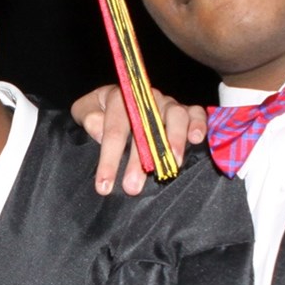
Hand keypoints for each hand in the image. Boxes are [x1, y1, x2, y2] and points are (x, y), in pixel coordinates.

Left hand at [70, 85, 209, 195]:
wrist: (118, 100)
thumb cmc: (101, 110)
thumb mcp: (86, 110)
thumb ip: (88, 116)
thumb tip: (98, 131)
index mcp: (120, 96)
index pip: (115, 129)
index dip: (109, 158)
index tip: (104, 185)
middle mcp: (147, 98)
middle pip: (146, 127)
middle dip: (139, 161)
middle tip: (133, 188)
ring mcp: (167, 103)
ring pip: (175, 117)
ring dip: (174, 142)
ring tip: (171, 167)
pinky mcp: (186, 110)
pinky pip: (196, 112)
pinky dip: (199, 124)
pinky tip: (197, 139)